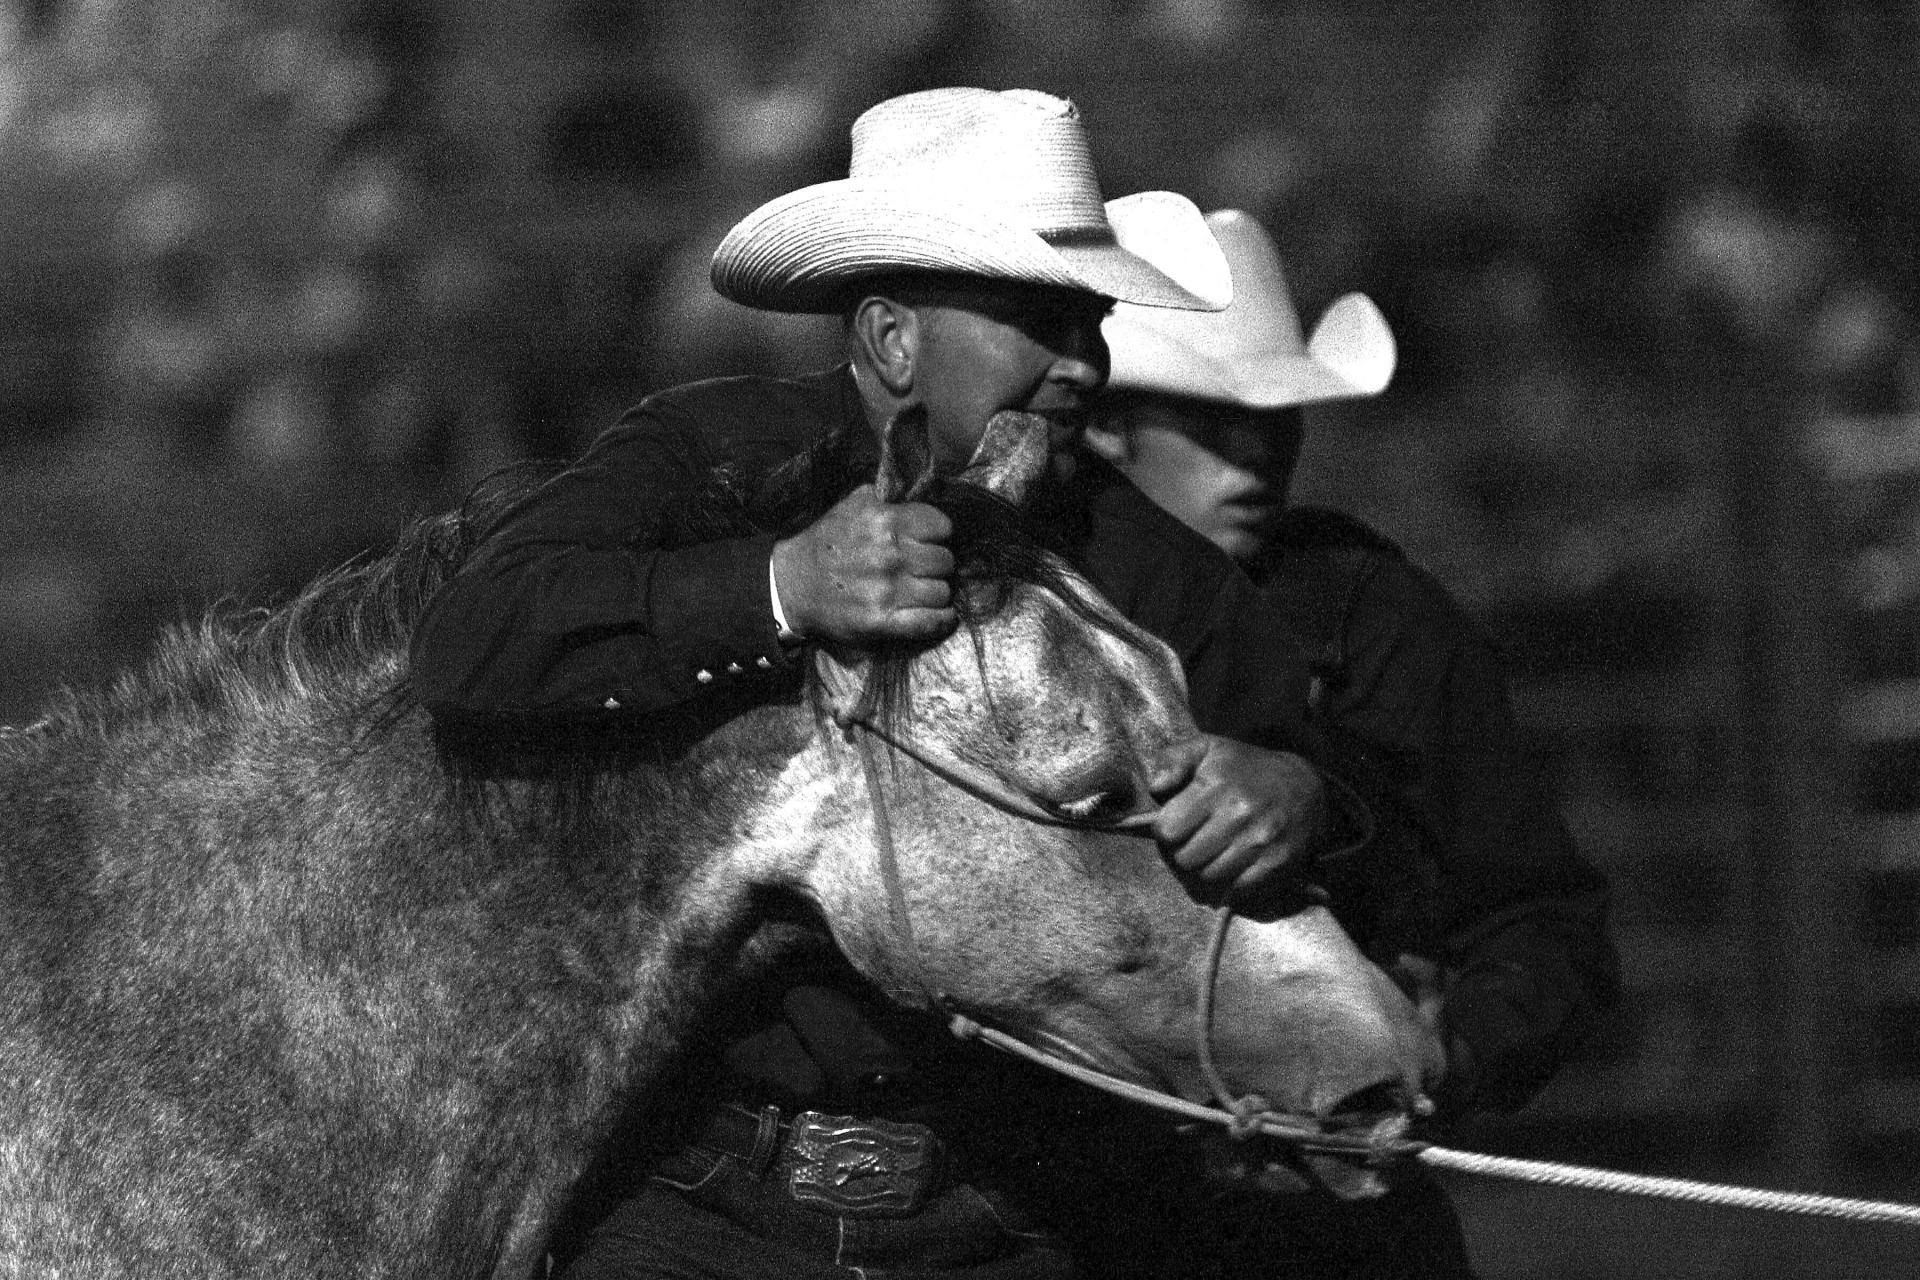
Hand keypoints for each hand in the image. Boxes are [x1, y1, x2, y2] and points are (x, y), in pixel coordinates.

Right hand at [771, 484, 957, 645]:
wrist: (791, 585)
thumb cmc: (826, 543)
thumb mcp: (852, 505)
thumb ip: (886, 498)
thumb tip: (918, 489)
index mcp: (884, 521)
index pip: (941, 526)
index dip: (937, 534)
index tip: (929, 541)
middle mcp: (889, 554)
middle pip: (945, 560)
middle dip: (937, 564)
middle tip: (923, 568)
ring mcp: (887, 590)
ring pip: (942, 591)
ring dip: (935, 592)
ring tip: (923, 590)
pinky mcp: (882, 621)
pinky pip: (932, 621)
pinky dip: (940, 620)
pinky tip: (938, 615)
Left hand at [1146, 736, 1328, 899]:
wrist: (1306, 785)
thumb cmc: (1247, 768)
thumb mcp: (1209, 748)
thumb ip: (1174, 759)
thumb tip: (1155, 788)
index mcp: (1216, 785)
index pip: (1168, 830)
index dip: (1167, 830)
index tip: (1179, 824)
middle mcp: (1238, 813)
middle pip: (1185, 858)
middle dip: (1185, 851)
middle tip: (1197, 840)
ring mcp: (1259, 840)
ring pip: (1209, 876)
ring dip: (1208, 868)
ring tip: (1217, 851)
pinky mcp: (1277, 862)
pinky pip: (1238, 889)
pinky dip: (1233, 883)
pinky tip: (1236, 865)